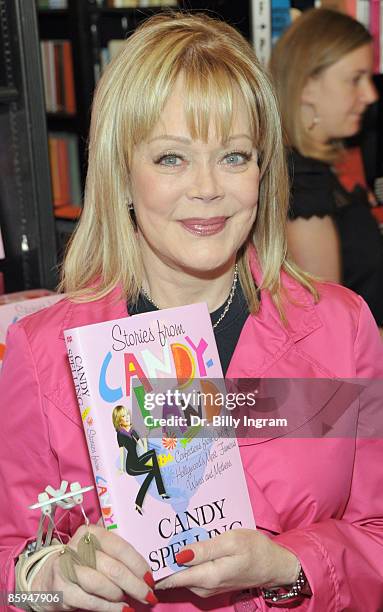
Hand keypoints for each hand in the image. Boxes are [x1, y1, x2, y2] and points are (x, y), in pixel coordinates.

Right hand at [31, 522, 157, 610]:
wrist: (48, 578)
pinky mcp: (61, 589)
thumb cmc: (83, 564)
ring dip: (120, 595)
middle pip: (112, 567)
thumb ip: (117, 555)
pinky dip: (109, 607)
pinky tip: (120, 609)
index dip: (138, 563)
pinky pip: (91, 600)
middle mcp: (77, 546)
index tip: (150, 578)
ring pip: (101, 583)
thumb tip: (147, 570)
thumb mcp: (98, 552)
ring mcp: (67, 567)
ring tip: (129, 601)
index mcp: (91, 532)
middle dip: (135, 584)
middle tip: (148, 595)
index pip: (119, 546)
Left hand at [156, 529, 299, 598]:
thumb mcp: (231, 542)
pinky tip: (188, 543)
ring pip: (182, 573)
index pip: (171, 577)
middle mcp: (203, 587)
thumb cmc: (256, 550)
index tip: (145, 548)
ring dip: (176, 556)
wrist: (275, 566)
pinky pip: (192, 572)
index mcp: (207, 577)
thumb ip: (204, 549)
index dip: (156, 564)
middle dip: (164, 556)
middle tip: (156, 532)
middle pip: (174, 574)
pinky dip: (187, 559)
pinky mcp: (211, 584)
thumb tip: (178, 555)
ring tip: (170, 532)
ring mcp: (207, 587)